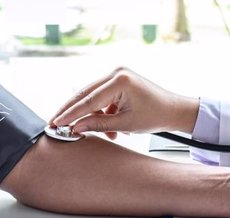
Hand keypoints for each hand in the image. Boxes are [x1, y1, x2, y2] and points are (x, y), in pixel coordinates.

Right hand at [51, 67, 198, 139]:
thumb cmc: (155, 116)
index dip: (71, 114)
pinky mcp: (118, 81)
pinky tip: (112, 128)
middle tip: (56, 123)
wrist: (173, 110)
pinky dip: (102, 113)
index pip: (88, 100)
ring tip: (103, 134)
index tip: (57, 123)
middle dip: (72, 111)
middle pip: (85, 94)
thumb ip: (98, 124)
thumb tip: (76, 127)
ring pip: (93, 97)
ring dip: (93, 116)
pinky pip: (102, 98)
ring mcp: (117, 75)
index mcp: (120, 80)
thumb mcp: (125, 124)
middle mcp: (116, 72)